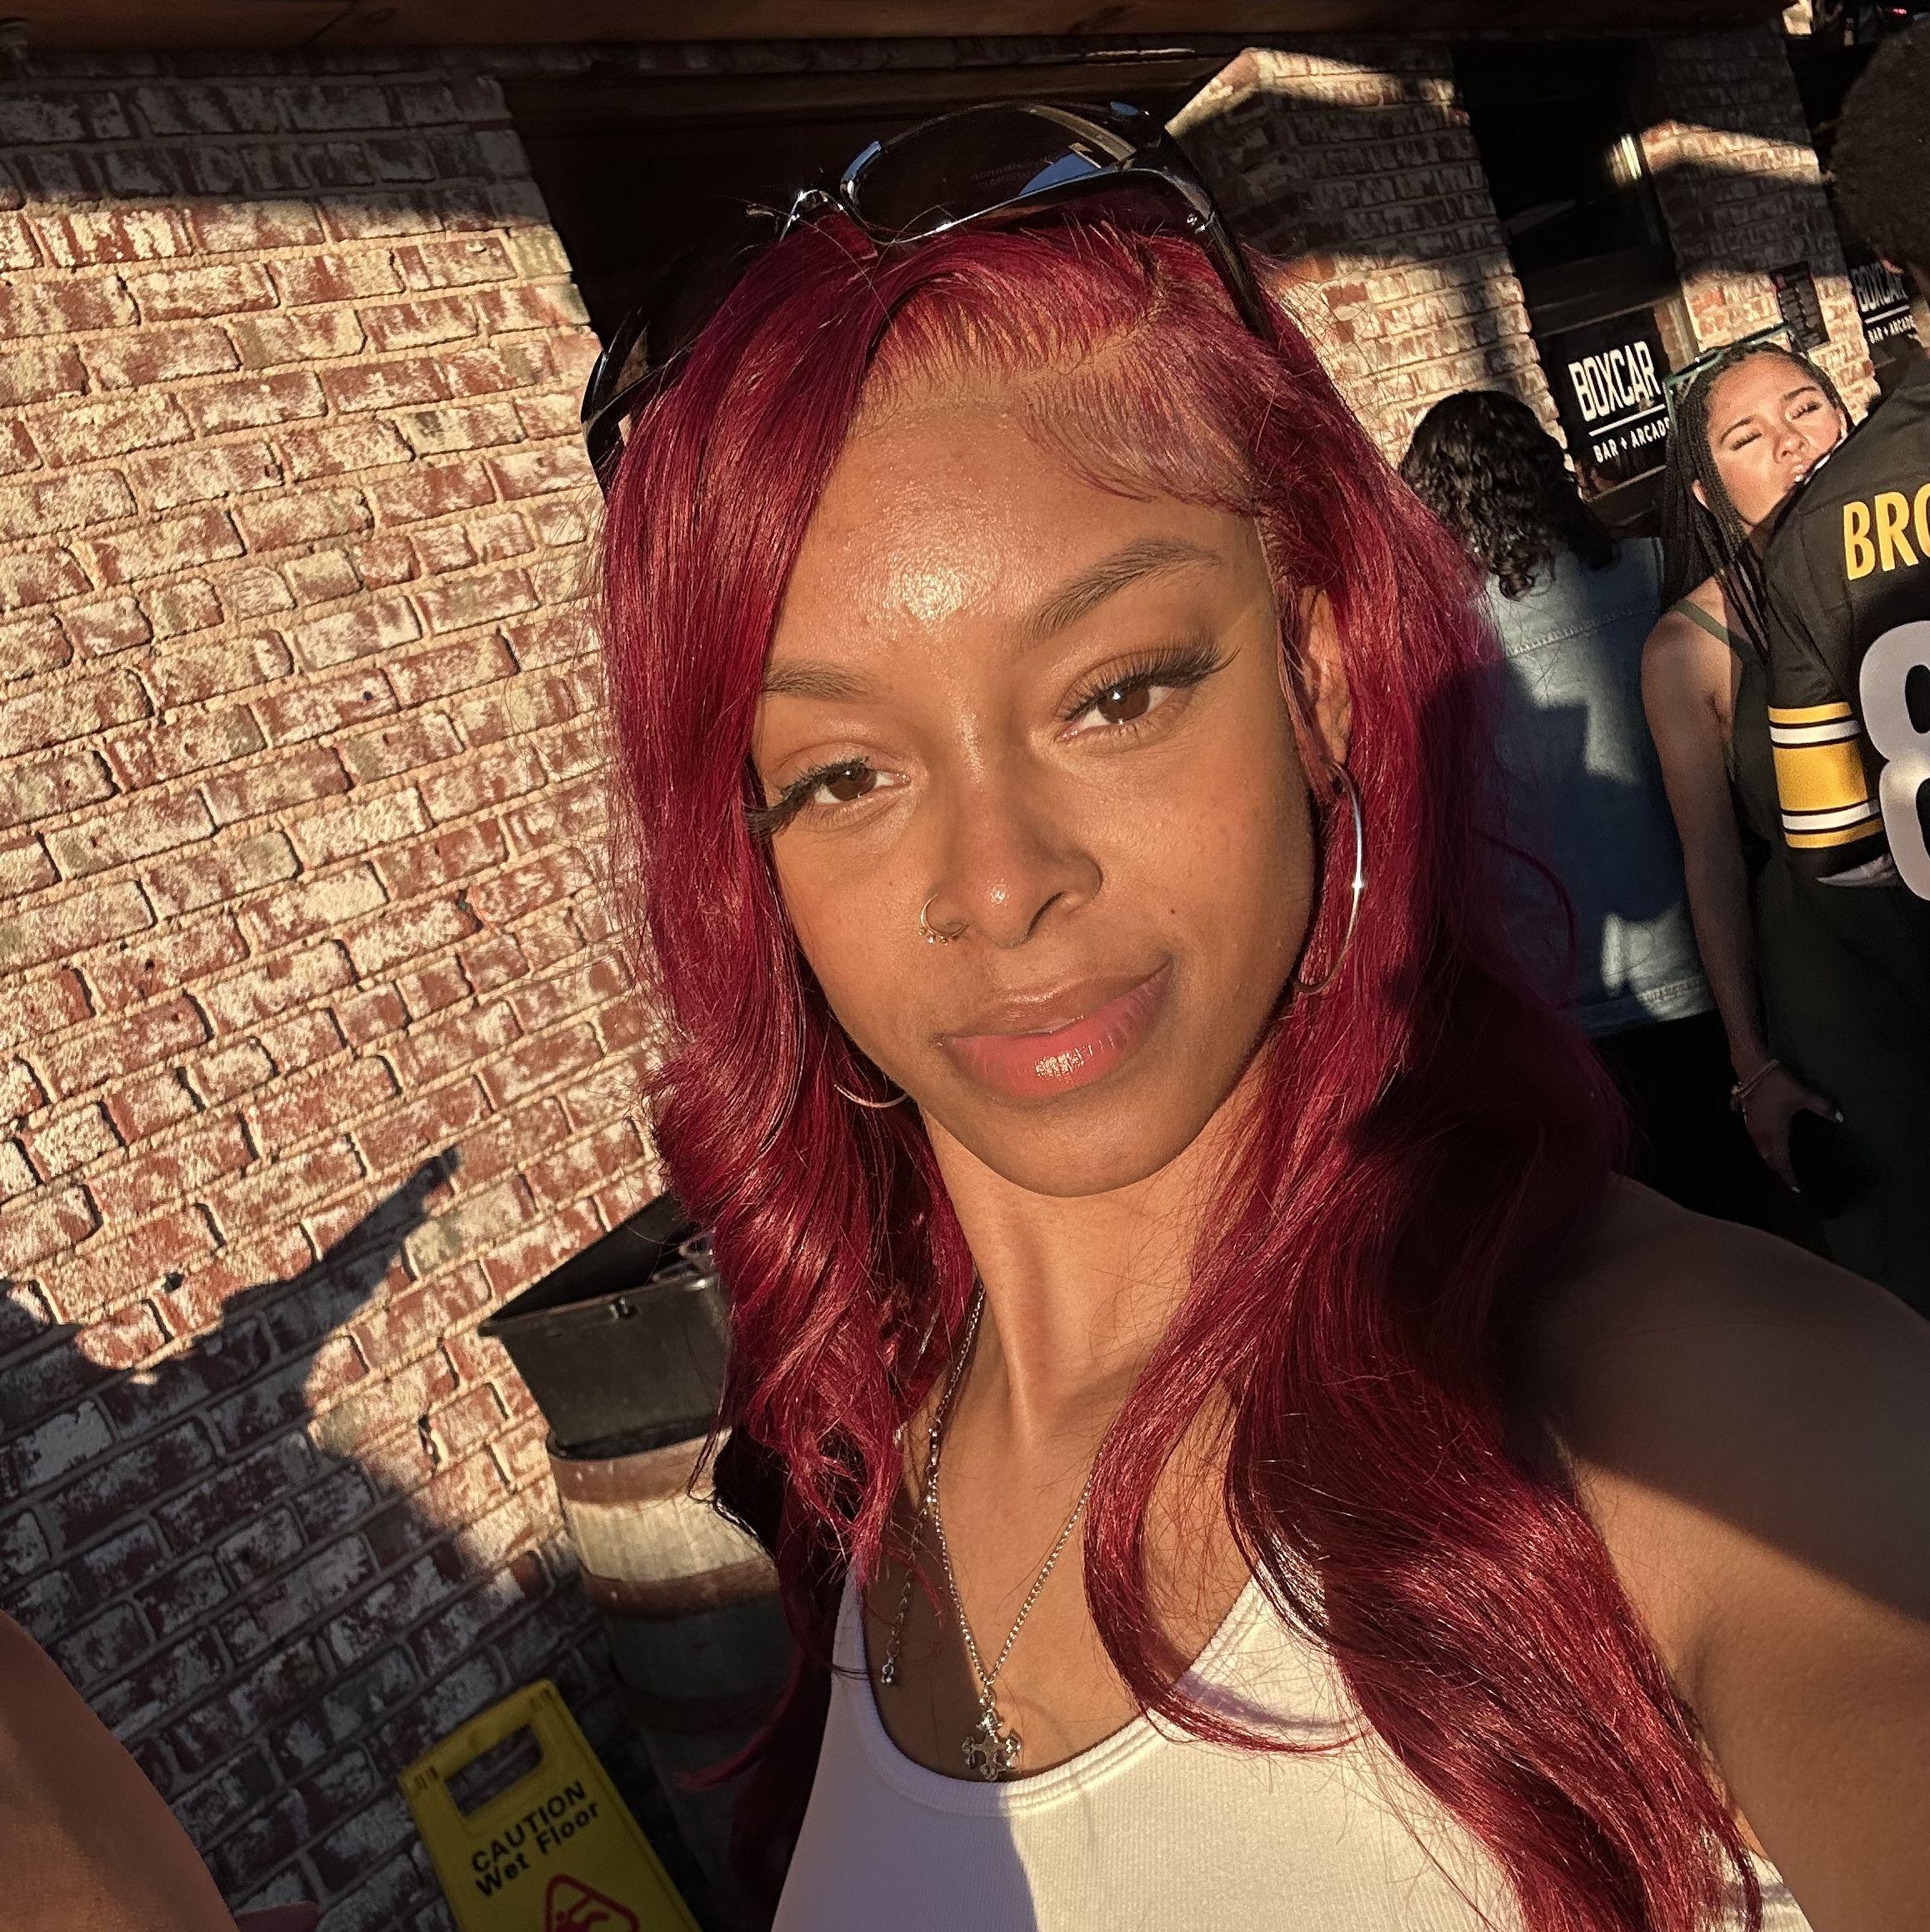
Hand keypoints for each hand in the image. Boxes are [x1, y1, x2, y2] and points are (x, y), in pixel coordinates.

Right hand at [1740, 1065, 1836, 1189]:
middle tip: (1790, 1176)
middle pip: (1769, 1159)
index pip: (1782, 1162)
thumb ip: (1822, 1107)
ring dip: (1771, 1159)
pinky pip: (1756, 1141)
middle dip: (1779, 1169)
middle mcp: (1762, 1135)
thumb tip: (1840, 1118)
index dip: (1788, 1176)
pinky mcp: (1747, 1119)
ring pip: (1761, 1151)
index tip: (1796, 1188)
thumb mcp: (1804, 1095)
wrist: (1752, 1069)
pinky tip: (1769, 1143)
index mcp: (1776, 1134)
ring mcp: (1752, 1127)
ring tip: (1781, 1162)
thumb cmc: (1778, 1085)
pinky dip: (1764, 1148)